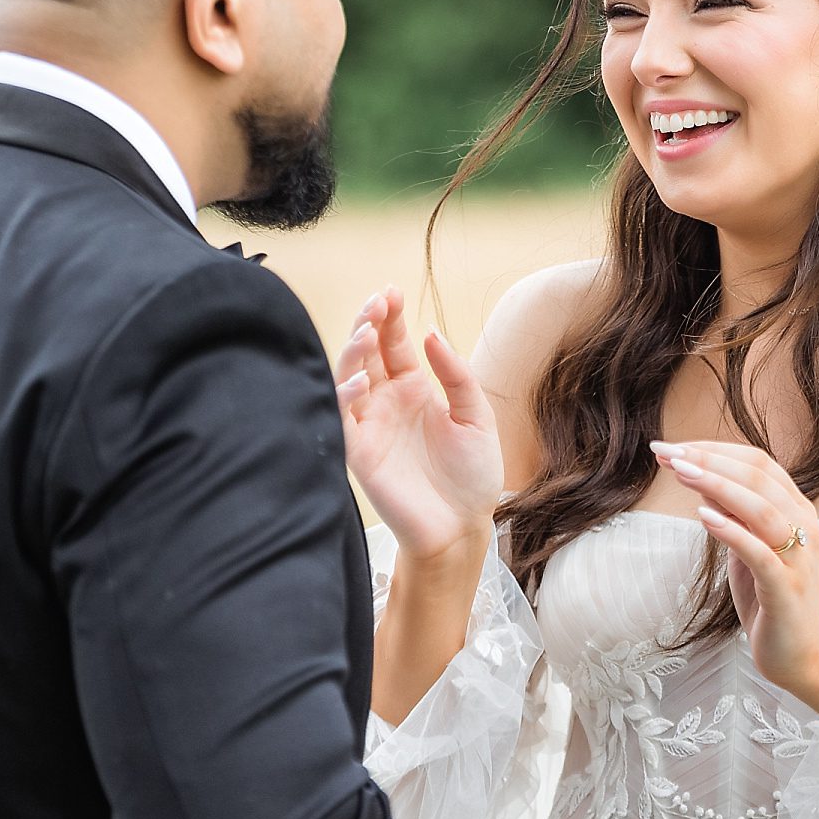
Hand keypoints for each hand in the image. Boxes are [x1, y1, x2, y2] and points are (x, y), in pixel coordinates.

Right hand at [335, 287, 503, 563]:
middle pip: (365, 352)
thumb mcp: (477, 416)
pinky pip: (341, 417)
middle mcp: (386, 402)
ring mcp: (369, 425)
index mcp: (413, 390)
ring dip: (352, 351)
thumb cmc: (472, 475)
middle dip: (366, 323)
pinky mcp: (358, 452)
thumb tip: (430, 334)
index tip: (391, 291)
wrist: (462, 527)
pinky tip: (363, 380)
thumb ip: (456, 376)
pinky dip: (344, 395)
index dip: (389, 316)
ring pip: (346, 377)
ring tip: (367, 330)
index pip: (392, 343)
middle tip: (376, 303)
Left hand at [650, 440, 818, 713]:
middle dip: (709, 460)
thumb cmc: (771, 599)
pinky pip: (760, 552)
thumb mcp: (745, 548)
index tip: (673, 447)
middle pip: (757, 477)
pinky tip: (703, 517)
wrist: (803, 656)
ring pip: (761, 507)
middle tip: (667, 452)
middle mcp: (803, 525)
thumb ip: (731, 514)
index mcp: (795, 509)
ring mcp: (798, 556)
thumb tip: (700, 477)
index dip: (714, 450)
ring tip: (681, 472)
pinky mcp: (787, 588)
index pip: (757, 463)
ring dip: (717, 485)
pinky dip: (731, 531)